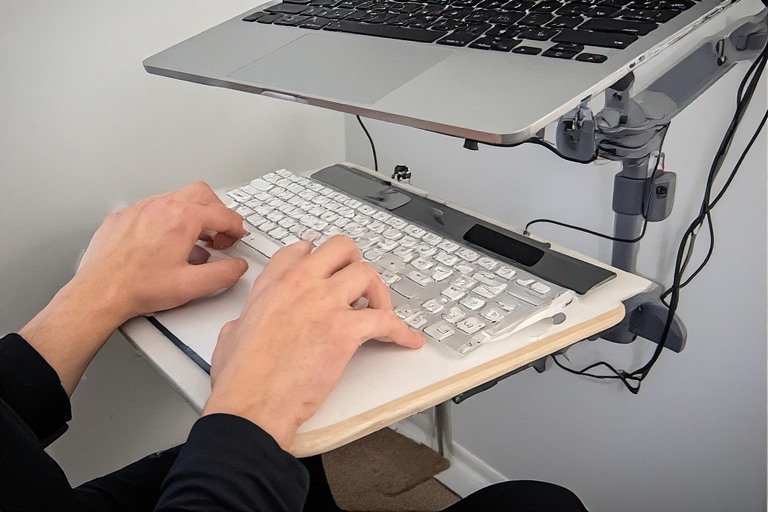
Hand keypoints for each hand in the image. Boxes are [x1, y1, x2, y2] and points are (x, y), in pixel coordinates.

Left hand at [20, 181, 248, 394]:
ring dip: (192, 214)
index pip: (222, 214)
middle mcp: (162, 206)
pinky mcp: (124, 215)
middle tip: (218, 233)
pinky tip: (164, 242)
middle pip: (202, 194)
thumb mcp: (192, 286)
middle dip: (216, 211)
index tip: (237, 237)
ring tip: (193, 241)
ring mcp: (140, 208)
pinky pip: (153, 207)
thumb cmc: (140, 288)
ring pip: (176, 198)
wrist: (99, 292)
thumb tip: (237, 266)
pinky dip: (166, 219)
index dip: (236, 227)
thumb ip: (224, 274)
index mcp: (182, 219)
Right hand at [202, 236, 424, 450]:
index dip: (320, 258)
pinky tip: (407, 340)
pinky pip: (387, 320)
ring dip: (379, 293)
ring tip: (379, 313)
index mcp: (273, 284)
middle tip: (360, 286)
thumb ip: (247, 318)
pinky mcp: (346, 330)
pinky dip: (402, 331)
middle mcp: (300, 284)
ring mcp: (325, 303)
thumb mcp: (232, 333)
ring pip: (368, 274)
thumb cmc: (241, 377)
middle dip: (355, 264)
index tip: (329, 268)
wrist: (252, 403)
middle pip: (342, 248)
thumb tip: (245, 324)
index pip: (303, 249)